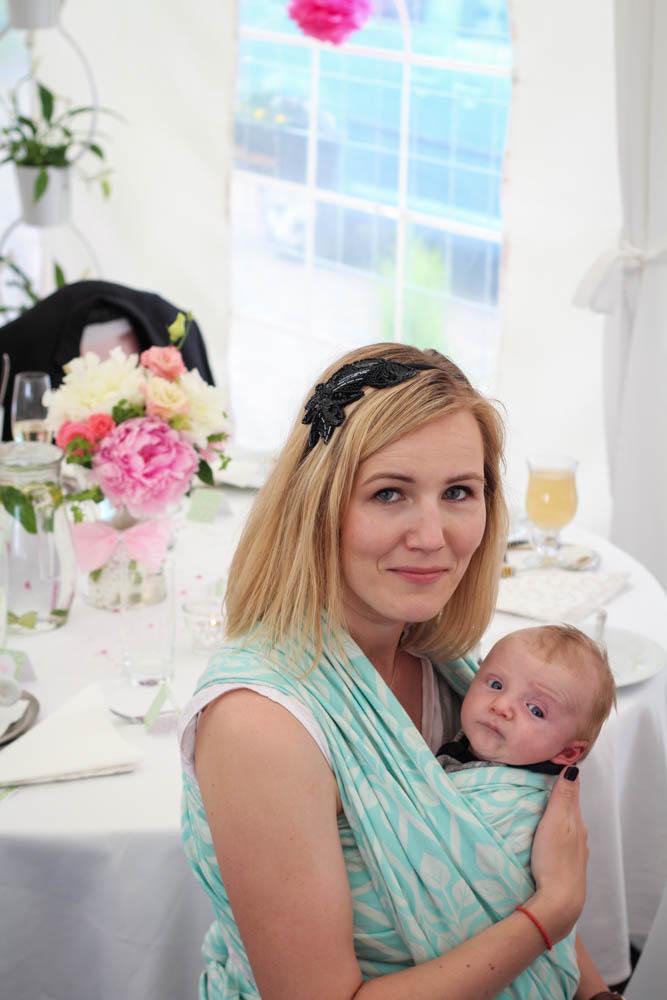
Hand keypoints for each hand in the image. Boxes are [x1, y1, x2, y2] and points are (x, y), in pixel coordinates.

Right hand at [528, 767, 588, 941]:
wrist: (560, 902)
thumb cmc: (554, 859)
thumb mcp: (556, 822)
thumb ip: (563, 797)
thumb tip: (573, 768)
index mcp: (576, 821)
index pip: (573, 792)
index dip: (564, 778)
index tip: (553, 763)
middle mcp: (580, 835)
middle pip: (571, 810)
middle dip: (560, 796)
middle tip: (542, 782)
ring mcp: (576, 853)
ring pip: (568, 827)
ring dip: (558, 817)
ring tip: (542, 809)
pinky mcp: (569, 867)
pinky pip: (564, 843)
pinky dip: (556, 834)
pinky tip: (547, 838)